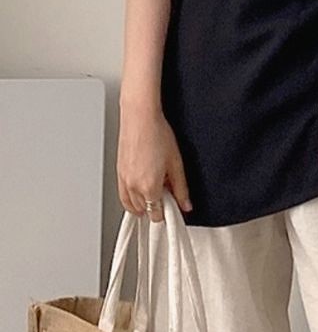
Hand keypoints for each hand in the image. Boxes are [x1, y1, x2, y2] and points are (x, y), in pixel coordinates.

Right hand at [117, 103, 191, 222]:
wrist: (140, 118)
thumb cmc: (157, 134)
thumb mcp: (176, 164)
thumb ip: (181, 188)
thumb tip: (185, 204)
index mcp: (149, 187)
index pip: (156, 214)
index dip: (167, 213)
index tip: (173, 206)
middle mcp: (133, 186)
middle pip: (144, 210)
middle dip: (156, 207)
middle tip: (167, 195)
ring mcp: (123, 180)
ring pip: (131, 205)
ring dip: (143, 204)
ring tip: (155, 192)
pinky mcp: (118, 172)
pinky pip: (122, 195)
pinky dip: (131, 199)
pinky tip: (141, 191)